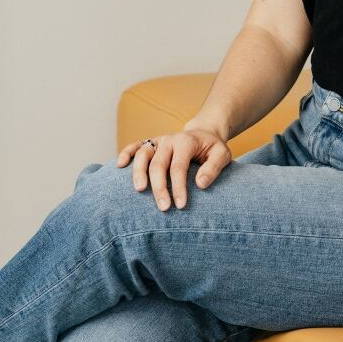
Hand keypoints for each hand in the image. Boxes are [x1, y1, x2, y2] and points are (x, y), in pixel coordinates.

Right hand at [116, 129, 231, 211]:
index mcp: (186, 142)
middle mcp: (169, 140)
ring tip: (139, 190)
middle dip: (159, 187)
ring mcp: (158, 141)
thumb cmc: (213, 148)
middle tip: (163, 208)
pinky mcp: (151, 143)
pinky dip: (125, 153)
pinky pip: (134, 146)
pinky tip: (120, 166)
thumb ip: (213, 168)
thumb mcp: (222, 155)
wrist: (204, 133)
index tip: (180, 205)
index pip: (179, 166)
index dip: (178, 186)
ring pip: (143, 154)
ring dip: (138, 172)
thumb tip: (200, 184)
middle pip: (158, 164)